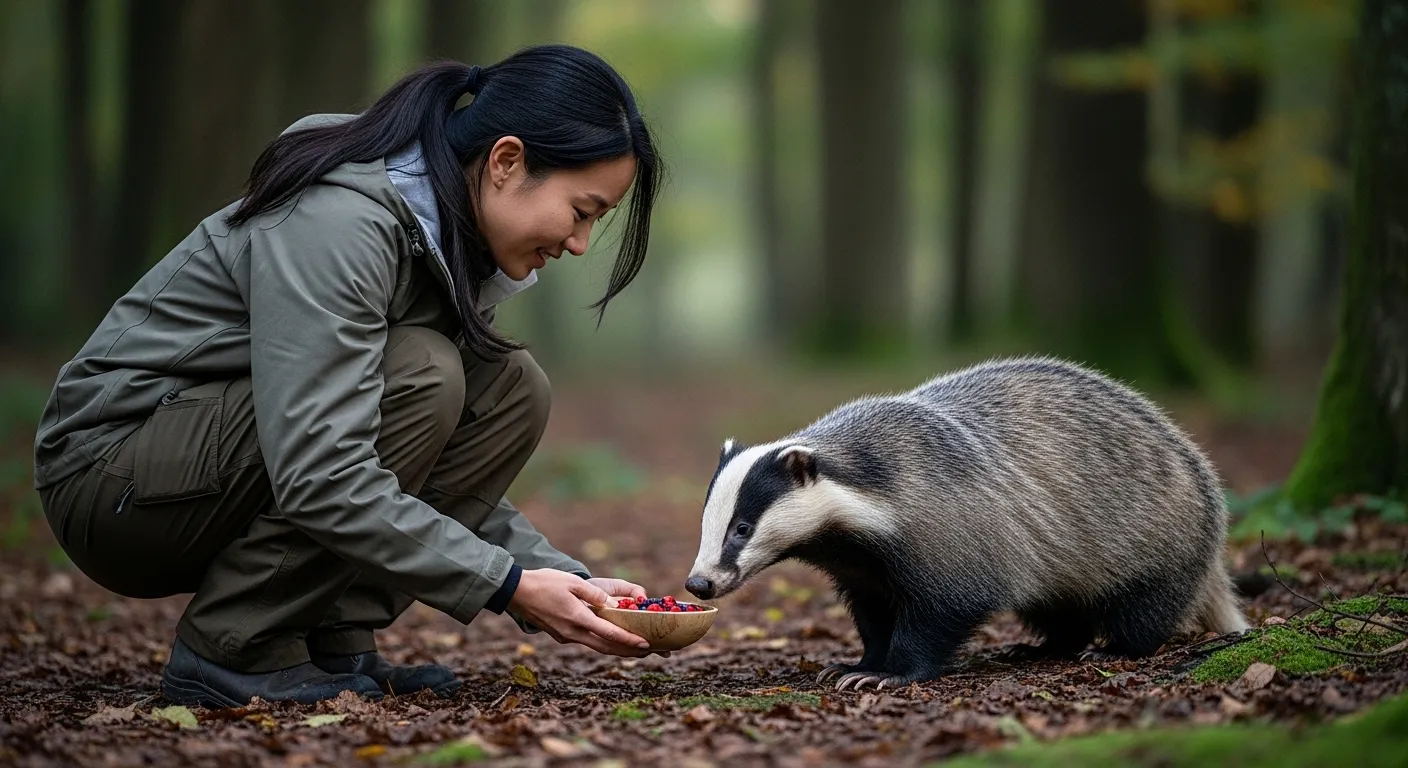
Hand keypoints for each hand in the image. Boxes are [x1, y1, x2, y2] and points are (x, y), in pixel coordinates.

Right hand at [506, 569, 652, 656]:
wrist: (516, 592)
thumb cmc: (545, 583)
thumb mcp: (572, 582)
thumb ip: (595, 594)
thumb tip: (614, 604)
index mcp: (577, 618)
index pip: (609, 634)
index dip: (629, 641)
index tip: (645, 645)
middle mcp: (572, 633)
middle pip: (605, 647)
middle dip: (628, 651)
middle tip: (648, 652)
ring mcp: (565, 636)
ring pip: (596, 646)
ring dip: (615, 649)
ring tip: (634, 650)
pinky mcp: (560, 635)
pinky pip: (585, 641)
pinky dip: (601, 643)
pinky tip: (611, 640)